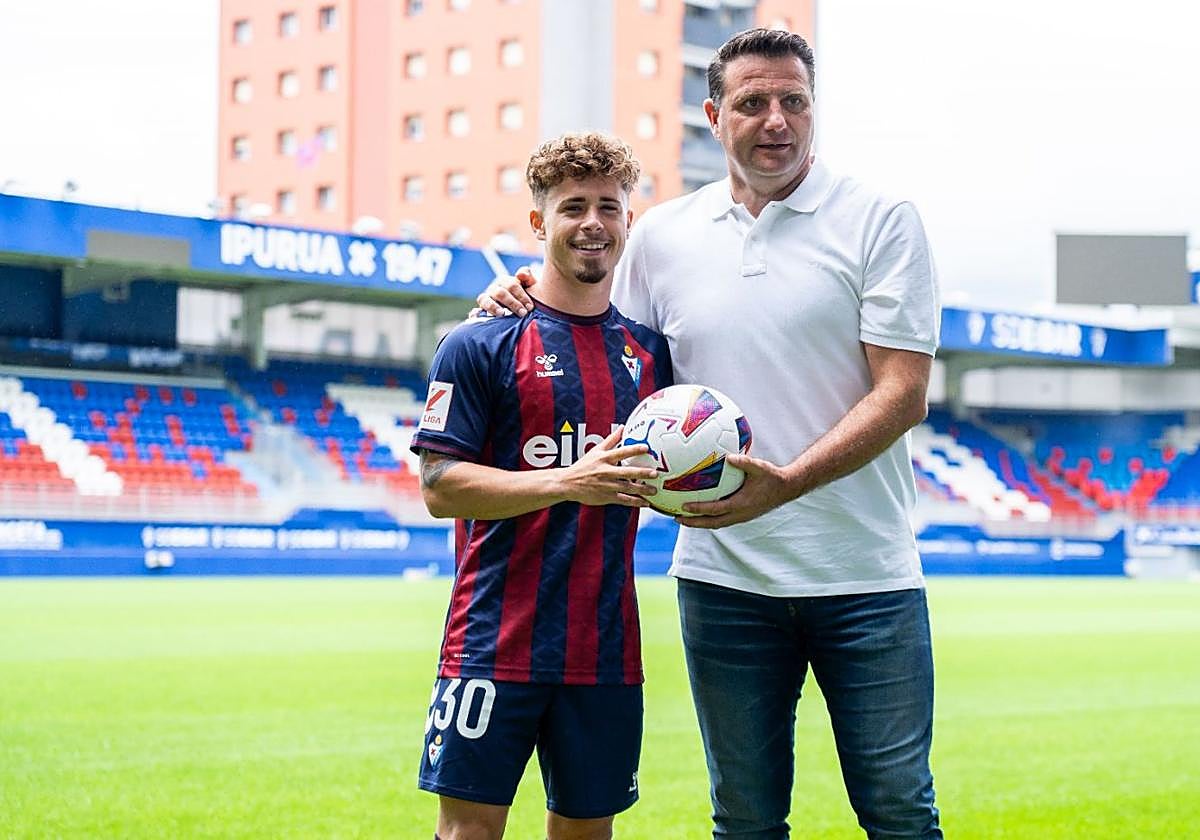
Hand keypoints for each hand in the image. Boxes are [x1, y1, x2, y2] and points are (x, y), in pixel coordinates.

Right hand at [474, 266, 536, 316]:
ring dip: (493, 307)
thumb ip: (528, 277)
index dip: (521, 295)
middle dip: (512, 303)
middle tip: (522, 313)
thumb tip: (520, 275)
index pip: (512, 285)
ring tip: (502, 314)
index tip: (530, 307)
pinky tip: (476, 316)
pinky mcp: (482, 311)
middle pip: (500, 293)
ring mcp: (487, 300)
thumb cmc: (528, 298)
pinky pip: (475, 312)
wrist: (525, 313)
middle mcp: (494, 289)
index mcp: (505, 282)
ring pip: (485, 300)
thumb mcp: (532, 287)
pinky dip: (475, 313)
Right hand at [559, 427, 659, 507]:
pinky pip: (624, 500)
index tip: (646, 448)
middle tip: (655, 473)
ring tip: (654, 490)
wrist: (568, 483)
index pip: (621, 452)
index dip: (634, 449)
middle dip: (642, 473)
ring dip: (642, 490)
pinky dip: (635, 502)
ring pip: (628, 488)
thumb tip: (622, 427)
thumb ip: (611, 440)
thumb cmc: (584, 466)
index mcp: (604, 459)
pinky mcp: (606, 497)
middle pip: (627, 472)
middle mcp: (606, 471)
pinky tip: (646, 502)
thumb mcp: (596, 450)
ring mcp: (607, 485)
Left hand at [676, 453, 794, 528]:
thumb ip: (744, 461)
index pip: (715, 510)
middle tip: (676, 518)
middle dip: (693, 523)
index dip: (699, 510)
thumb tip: (729, 456)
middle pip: (712, 523)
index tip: (683, 507)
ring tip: (684, 518)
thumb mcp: (760, 467)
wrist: (787, 489)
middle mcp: (740, 514)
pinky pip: (722, 520)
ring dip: (700, 522)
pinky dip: (710, 518)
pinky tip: (701, 510)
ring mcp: (741, 517)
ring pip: (716, 524)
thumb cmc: (773, 476)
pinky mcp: (743, 516)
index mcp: (741, 505)